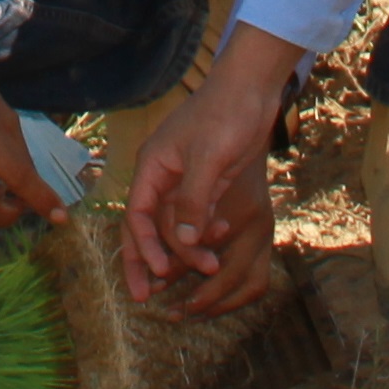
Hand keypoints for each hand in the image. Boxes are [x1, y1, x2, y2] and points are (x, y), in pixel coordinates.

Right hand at [123, 26, 298, 315]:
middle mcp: (163, 177)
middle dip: (148, 261)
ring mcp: (185, 181)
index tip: (156, 276)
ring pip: (176, 226)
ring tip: (211, 267)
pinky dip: (205, 233)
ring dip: (189, 249)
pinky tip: (221, 238)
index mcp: (152, 166)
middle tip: (148, 298)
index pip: (136, 215)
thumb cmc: (225, 115)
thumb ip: (193, 201)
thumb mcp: (208, 158)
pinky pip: (198, 217)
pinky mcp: (208, 183)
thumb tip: (181, 242)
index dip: (142, 248)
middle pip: (147, 227)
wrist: (252, 89)